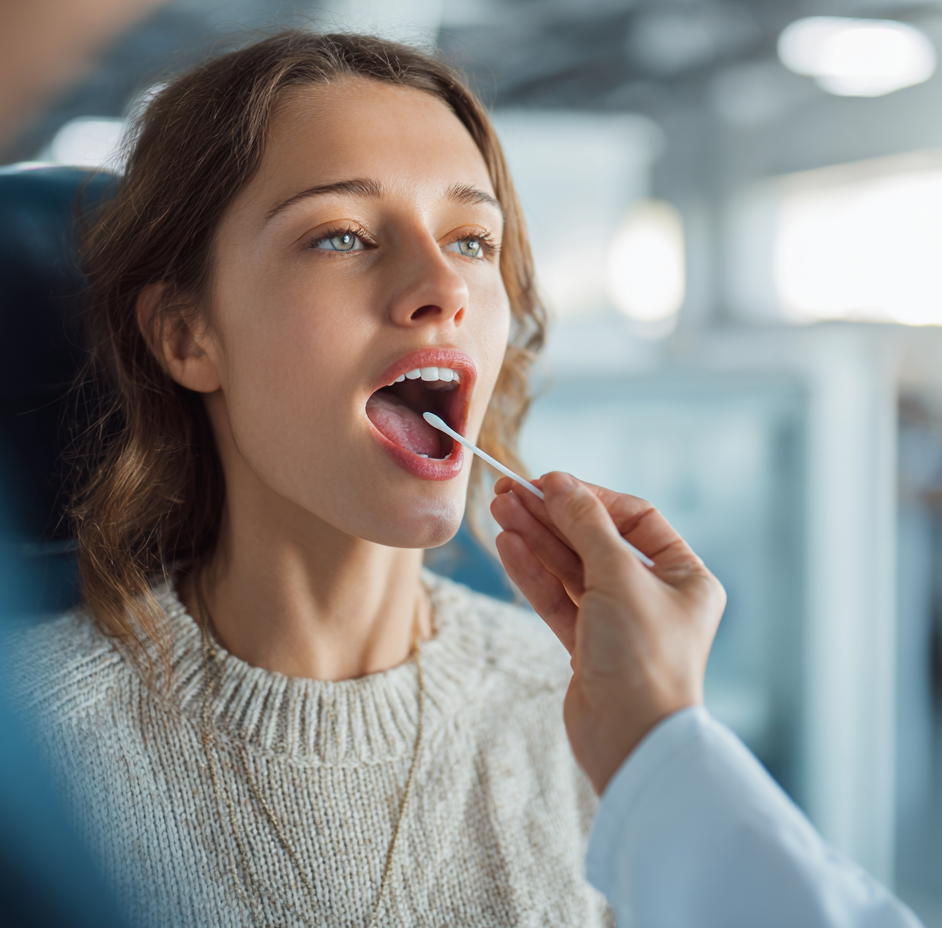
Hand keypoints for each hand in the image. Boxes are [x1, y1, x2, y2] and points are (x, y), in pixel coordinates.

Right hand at [490, 472, 725, 794]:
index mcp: (684, 576)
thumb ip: (586, 525)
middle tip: (509, 492)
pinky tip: (508, 546)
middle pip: (595, 541)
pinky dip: (533, 573)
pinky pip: (558, 598)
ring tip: (499, 510)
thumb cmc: (643, 657)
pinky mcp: (588, 646)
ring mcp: (619, 621)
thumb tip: (559, 483)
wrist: (630, 742)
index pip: (634, 518)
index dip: (590, 497)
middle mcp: (654, 595)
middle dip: (552, 516)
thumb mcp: (618, 577)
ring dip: (536, 539)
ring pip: (571, 568)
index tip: (548, 483)